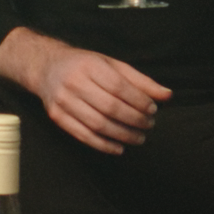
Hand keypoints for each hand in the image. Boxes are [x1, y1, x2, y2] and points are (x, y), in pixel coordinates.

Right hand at [0, 30, 171, 154]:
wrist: (46, 67)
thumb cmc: (85, 65)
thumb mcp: (112, 65)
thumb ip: (140, 81)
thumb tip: (167, 95)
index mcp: (89, 65)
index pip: (119, 87)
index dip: (138, 101)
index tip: (153, 110)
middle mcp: (73, 82)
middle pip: (109, 107)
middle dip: (134, 120)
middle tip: (149, 125)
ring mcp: (62, 100)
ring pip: (97, 124)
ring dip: (122, 135)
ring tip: (139, 138)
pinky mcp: (56, 115)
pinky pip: (82, 135)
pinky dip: (103, 145)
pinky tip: (119, 148)